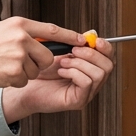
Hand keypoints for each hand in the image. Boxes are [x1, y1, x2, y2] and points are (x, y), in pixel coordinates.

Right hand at [0, 17, 87, 91]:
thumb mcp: (2, 30)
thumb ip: (24, 33)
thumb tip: (46, 41)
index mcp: (19, 24)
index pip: (52, 30)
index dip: (70, 36)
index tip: (83, 40)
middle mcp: (21, 37)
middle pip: (48, 56)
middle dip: (40, 64)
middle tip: (21, 63)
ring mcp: (18, 55)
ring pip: (36, 71)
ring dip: (24, 73)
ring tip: (4, 66)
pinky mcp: (14, 72)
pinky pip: (24, 80)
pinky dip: (14, 81)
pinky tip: (0, 74)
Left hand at [0, 39, 114, 121]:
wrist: (26, 86)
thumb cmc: (41, 70)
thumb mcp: (60, 51)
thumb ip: (75, 43)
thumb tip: (90, 35)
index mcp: (91, 69)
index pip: (109, 58)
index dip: (106, 47)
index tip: (95, 40)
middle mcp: (92, 82)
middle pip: (108, 66)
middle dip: (91, 54)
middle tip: (73, 51)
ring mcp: (87, 93)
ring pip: (99, 74)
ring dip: (79, 63)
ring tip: (63, 62)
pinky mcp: (78, 101)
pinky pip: (87, 83)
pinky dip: (74, 73)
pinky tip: (61, 72)